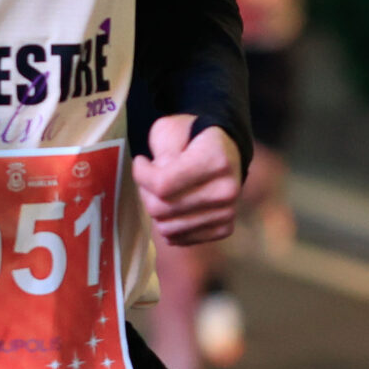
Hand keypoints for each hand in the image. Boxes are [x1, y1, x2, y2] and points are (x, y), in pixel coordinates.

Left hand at [134, 114, 241, 247]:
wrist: (226, 151)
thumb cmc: (193, 138)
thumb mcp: (172, 128)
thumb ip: (161, 151)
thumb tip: (157, 183)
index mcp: (216, 160)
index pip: (162, 184)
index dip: (141, 174)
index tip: (141, 162)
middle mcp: (226, 189)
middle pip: (161, 209)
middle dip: (146, 193)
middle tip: (150, 178)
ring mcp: (227, 212)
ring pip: (167, 228)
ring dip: (157, 211)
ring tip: (164, 191)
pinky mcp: (224, 228)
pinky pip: (180, 239)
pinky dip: (171, 225)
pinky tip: (175, 206)